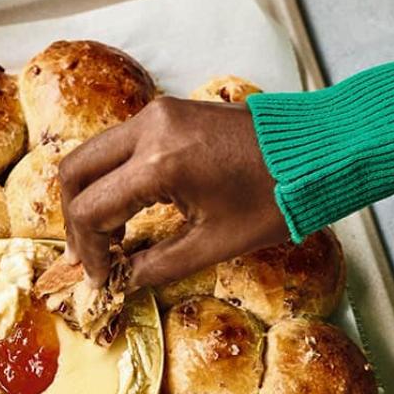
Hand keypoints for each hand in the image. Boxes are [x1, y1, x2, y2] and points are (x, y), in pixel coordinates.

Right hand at [59, 96, 288, 287]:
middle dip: (74, 220)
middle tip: (88, 258)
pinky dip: (110, 178)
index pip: (91, 210)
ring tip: (106, 239)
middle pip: (75, 172)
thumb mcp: (215, 244)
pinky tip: (125, 211)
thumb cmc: (275, 198)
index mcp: (159, 164)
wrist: (318, 149)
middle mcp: (148, 130)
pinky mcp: (166, 112)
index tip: (99, 279)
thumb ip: (158, 265)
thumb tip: (123, 281)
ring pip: (91, 155)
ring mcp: (156, 114)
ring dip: (89, 197)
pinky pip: (117, 145)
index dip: (89, 251)